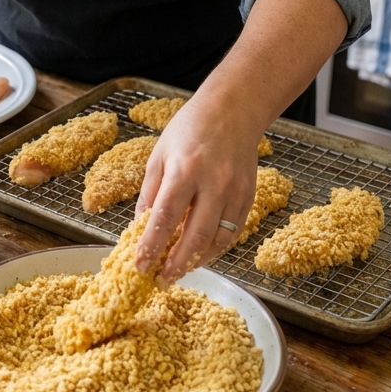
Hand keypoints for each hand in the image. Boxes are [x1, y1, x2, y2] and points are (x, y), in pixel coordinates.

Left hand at [134, 96, 259, 281]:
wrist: (234, 110)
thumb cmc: (190, 128)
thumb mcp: (160, 154)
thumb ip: (151, 192)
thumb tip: (140, 226)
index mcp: (185, 170)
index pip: (166, 217)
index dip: (152, 246)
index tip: (141, 265)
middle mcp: (213, 184)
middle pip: (194, 236)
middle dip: (176, 264)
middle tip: (161, 281)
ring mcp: (235, 192)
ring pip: (217, 240)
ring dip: (197, 261)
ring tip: (179, 271)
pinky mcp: (249, 197)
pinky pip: (233, 232)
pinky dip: (216, 249)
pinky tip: (201, 254)